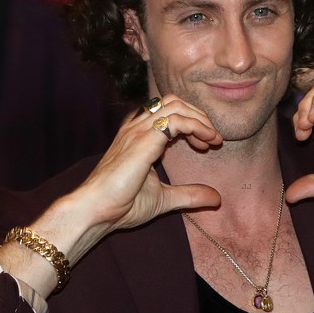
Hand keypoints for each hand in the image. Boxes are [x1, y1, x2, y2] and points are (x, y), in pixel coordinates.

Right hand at [67, 97, 223, 239]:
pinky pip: (176, 121)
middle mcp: (137, 128)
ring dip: (200, 119)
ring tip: (212, 138)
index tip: (206, 144)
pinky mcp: (144, 140)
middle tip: (213, 138)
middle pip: (173, 102)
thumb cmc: (121, 204)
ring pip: (176, 106)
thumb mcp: (164, 198)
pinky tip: (205, 141)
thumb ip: (189, 194)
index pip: (168, 113)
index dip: (192, 123)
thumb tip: (216, 198)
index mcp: (138, 137)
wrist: (97, 210)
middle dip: (198, 116)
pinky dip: (196, 126)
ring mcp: (138, 131)